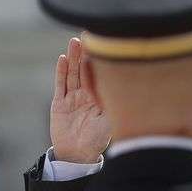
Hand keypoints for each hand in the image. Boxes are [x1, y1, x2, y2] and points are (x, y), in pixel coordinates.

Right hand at [50, 37, 111, 162]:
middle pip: (85, 70)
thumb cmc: (98, 139)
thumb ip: (114, 105)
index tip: (105, 45)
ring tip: (75, 43)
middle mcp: (87, 94)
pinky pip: (61, 85)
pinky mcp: (60, 103)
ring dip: (74, 58)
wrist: (78, 154)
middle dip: (86, 54)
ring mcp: (72, 97)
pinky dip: (61, 72)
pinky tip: (63, 59)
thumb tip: (131, 91)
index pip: (100, 75)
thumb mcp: (111, 121)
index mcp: (101, 97)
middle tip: (88, 36)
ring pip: (73, 74)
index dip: (101, 61)